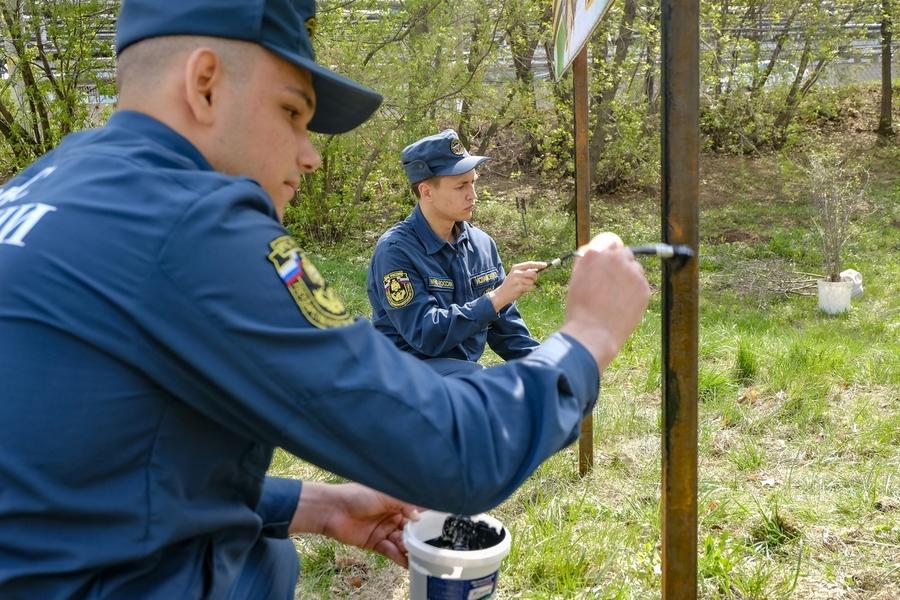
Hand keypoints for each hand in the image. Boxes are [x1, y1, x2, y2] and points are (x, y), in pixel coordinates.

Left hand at [290, 482, 419, 567]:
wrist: (332, 509)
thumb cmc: (357, 495)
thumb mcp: (385, 494)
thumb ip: (404, 504)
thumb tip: (419, 516)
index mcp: (395, 501)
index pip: (415, 510)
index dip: (425, 518)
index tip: (439, 526)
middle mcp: (392, 515)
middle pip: (410, 529)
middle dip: (420, 537)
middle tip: (432, 545)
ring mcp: (384, 530)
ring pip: (402, 541)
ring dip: (410, 548)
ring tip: (422, 556)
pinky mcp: (375, 544)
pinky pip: (390, 551)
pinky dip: (399, 557)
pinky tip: (409, 562)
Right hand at [487, 261, 546, 311]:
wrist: (501, 294)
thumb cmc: (511, 285)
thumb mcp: (517, 275)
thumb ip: (526, 272)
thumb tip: (538, 269)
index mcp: (516, 268)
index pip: (530, 264)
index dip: (538, 264)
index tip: (545, 265)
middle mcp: (516, 272)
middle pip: (533, 273)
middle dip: (535, 278)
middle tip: (530, 282)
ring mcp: (517, 280)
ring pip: (532, 282)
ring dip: (530, 285)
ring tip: (523, 287)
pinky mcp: (518, 287)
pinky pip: (530, 288)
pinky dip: (529, 290)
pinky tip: (522, 291)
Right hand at [559, 232, 650, 369]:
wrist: (593, 332)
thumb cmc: (580, 308)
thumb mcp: (576, 278)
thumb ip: (588, 262)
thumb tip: (596, 252)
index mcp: (594, 253)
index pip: (609, 242)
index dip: (609, 254)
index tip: (609, 262)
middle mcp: (614, 258)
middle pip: (624, 252)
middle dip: (621, 263)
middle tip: (614, 282)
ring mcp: (632, 271)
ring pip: (635, 268)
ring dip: (629, 277)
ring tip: (616, 298)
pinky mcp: (644, 287)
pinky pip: (641, 285)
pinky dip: (635, 293)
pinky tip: (623, 305)